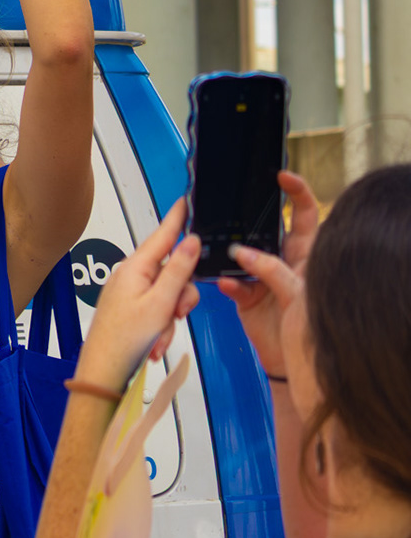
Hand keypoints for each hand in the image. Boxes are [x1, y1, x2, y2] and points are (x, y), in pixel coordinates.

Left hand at [76, 199, 201, 389]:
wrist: (104, 371)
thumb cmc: (124, 339)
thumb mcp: (160, 303)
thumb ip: (179, 272)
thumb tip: (192, 242)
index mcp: (135, 269)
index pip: (163, 236)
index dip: (177, 219)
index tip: (186, 200)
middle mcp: (131, 277)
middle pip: (174, 272)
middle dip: (181, 296)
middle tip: (177, 314)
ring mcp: (131, 293)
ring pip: (170, 296)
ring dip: (170, 319)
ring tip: (158, 336)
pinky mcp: (132, 309)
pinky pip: (159, 311)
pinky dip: (161, 328)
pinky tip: (153, 344)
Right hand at [216, 170, 315, 378]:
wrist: (290, 360)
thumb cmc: (309, 326)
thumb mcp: (297, 294)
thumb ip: (272, 271)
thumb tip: (244, 254)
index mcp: (305, 254)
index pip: (304, 215)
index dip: (297, 192)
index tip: (283, 177)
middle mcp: (282, 260)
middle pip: (267, 230)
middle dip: (251, 219)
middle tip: (238, 208)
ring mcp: (262, 276)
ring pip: (243, 255)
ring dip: (235, 256)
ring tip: (231, 256)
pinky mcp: (244, 294)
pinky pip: (231, 283)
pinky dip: (228, 284)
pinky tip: (228, 285)